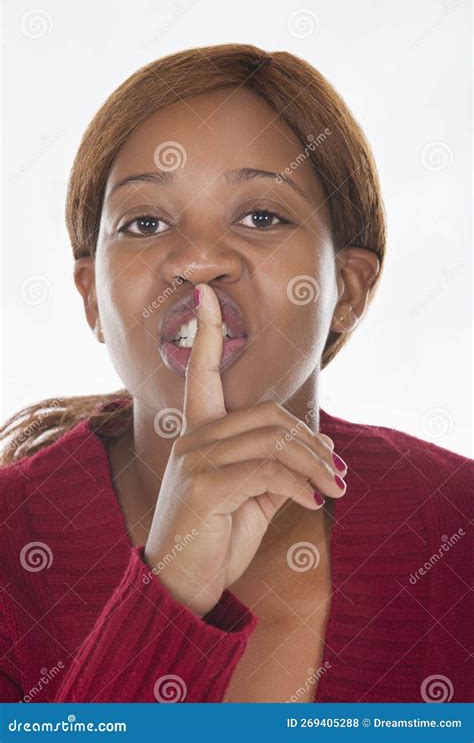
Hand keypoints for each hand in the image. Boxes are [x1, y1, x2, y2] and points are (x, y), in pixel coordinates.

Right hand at [143, 283, 346, 616]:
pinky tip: (314, 503)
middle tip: (337, 471)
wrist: (184, 585)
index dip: (207, 333)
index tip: (206, 294)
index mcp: (198, 434)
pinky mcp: (205, 486)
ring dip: (315, 465)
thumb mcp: (252, 499)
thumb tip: (321, 452)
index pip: (201, 374)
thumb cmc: (216, 537)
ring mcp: (195, 460)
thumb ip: (277, 469)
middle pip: (267, 414)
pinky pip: (269, 471)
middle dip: (311, 441)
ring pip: (272, 440)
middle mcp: (192, 439)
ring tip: (335, 489)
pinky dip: (301, 486)